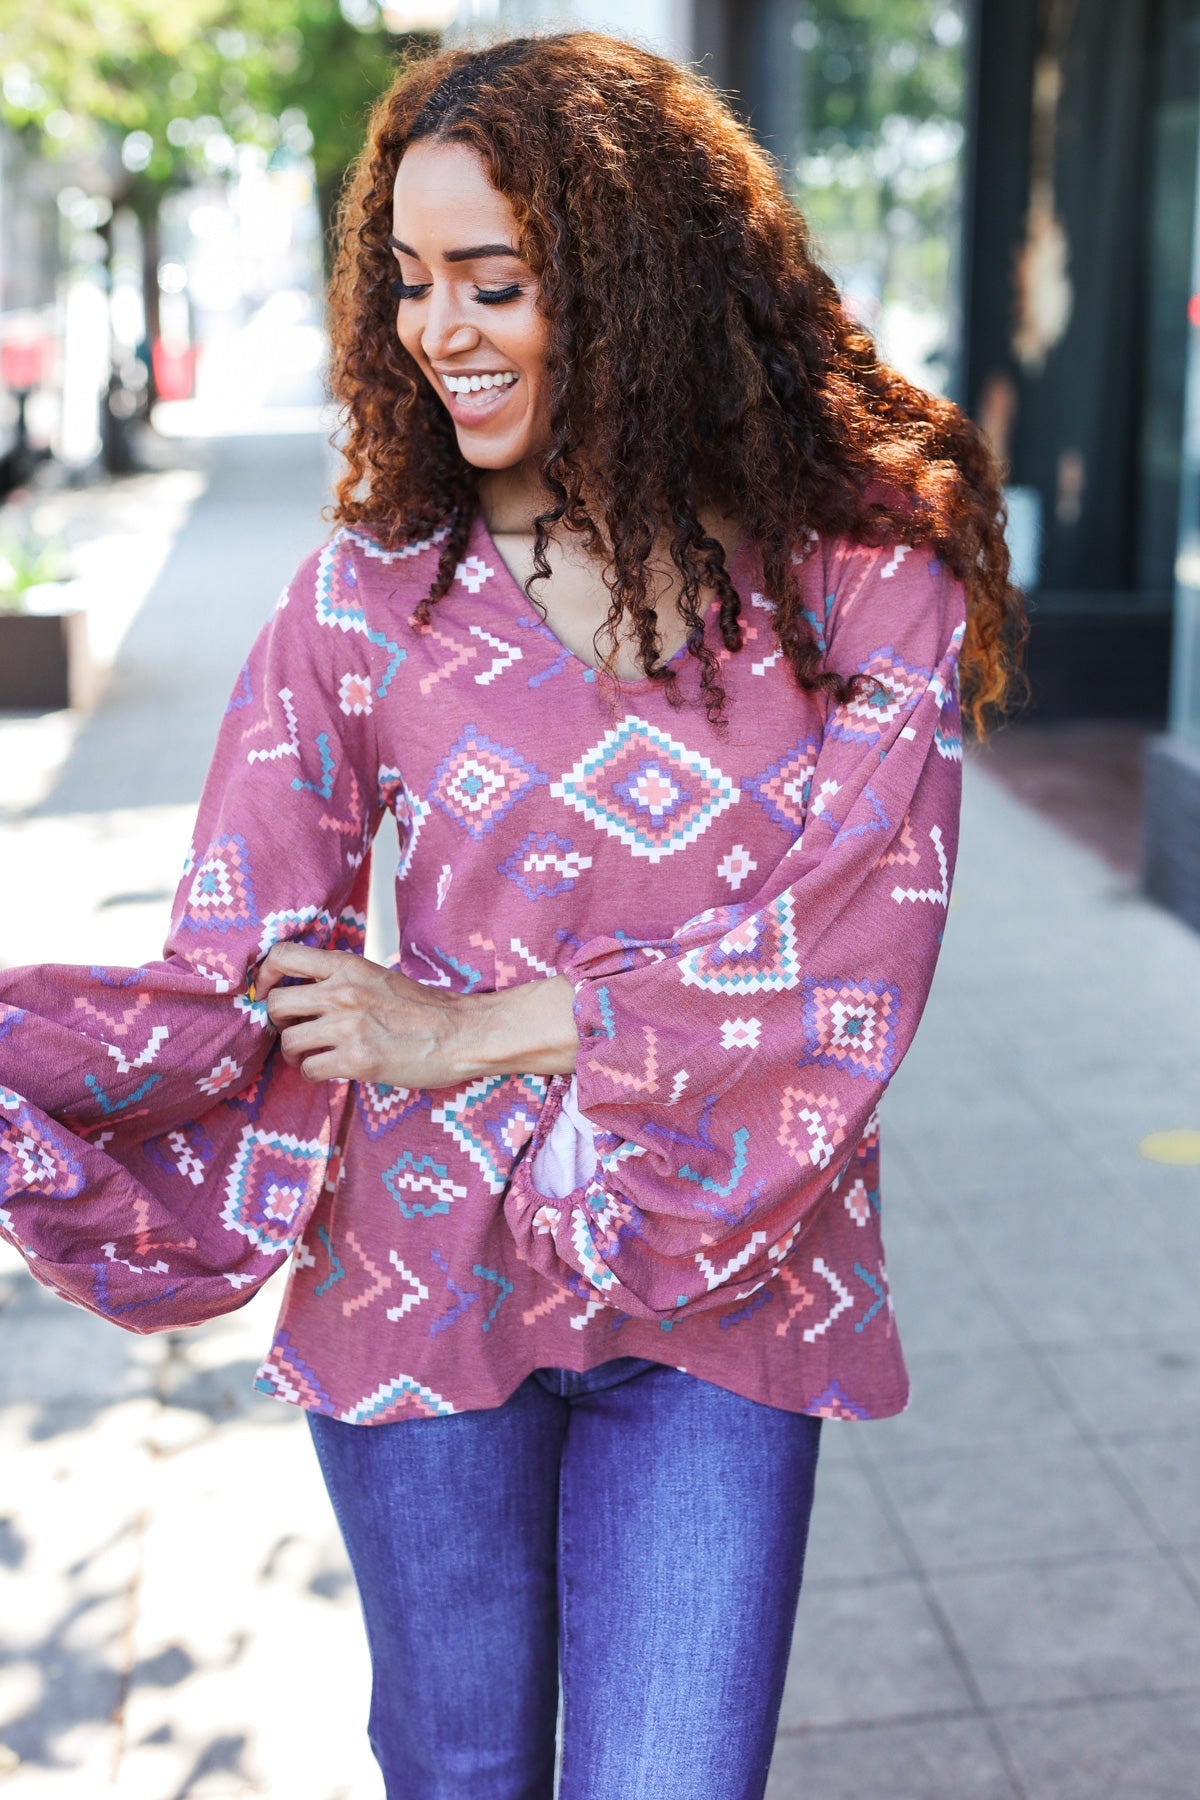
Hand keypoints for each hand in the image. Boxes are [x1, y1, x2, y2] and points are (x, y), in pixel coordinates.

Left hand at [256, 943, 467, 1087]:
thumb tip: (306, 992)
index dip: (265, 977)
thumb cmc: (423, 1009)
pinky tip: (330, 1070)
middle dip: (278, 1023)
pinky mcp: (357, 1060)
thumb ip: (342, 978)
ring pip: (288, 1042)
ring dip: (295, 1054)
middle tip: (295, 1031)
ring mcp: (348, 1026)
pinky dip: (313, 1074)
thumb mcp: (378, 976)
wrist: (461, 1032)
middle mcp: (342, 992)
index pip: (283, 956)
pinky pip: (309, 1069)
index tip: (269, 993)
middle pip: (276, 1005)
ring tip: (312, 1056)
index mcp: (347, 966)